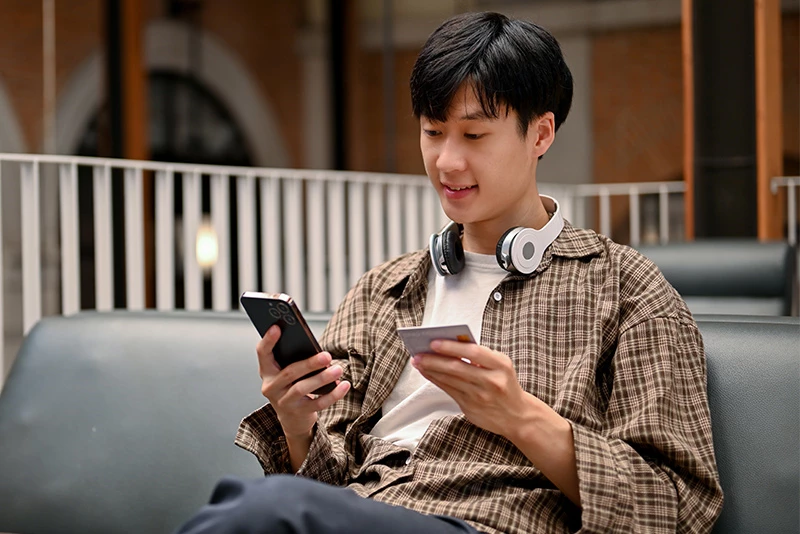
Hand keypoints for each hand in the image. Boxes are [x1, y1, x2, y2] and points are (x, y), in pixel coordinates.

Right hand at [257, 325, 350, 439]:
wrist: (292, 418)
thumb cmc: (293, 386)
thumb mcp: (289, 373)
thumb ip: (295, 359)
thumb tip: (316, 348)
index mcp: (267, 371)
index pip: (263, 353)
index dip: (268, 340)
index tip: (277, 327)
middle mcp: (271, 387)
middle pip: (289, 372)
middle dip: (309, 363)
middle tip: (327, 355)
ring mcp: (283, 402)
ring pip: (302, 389)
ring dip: (322, 378)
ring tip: (338, 369)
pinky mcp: (298, 413)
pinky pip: (317, 404)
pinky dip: (333, 394)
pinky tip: (344, 385)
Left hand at [410, 339, 530, 439]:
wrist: (518, 416)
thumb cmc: (505, 384)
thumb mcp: (501, 366)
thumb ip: (480, 356)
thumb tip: (450, 344)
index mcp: (500, 365)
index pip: (473, 352)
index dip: (451, 347)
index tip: (433, 342)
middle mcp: (491, 380)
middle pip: (457, 367)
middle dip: (434, 359)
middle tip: (418, 352)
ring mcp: (480, 396)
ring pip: (450, 380)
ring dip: (431, 369)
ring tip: (418, 361)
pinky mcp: (470, 407)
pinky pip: (448, 390)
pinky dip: (436, 380)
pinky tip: (427, 372)